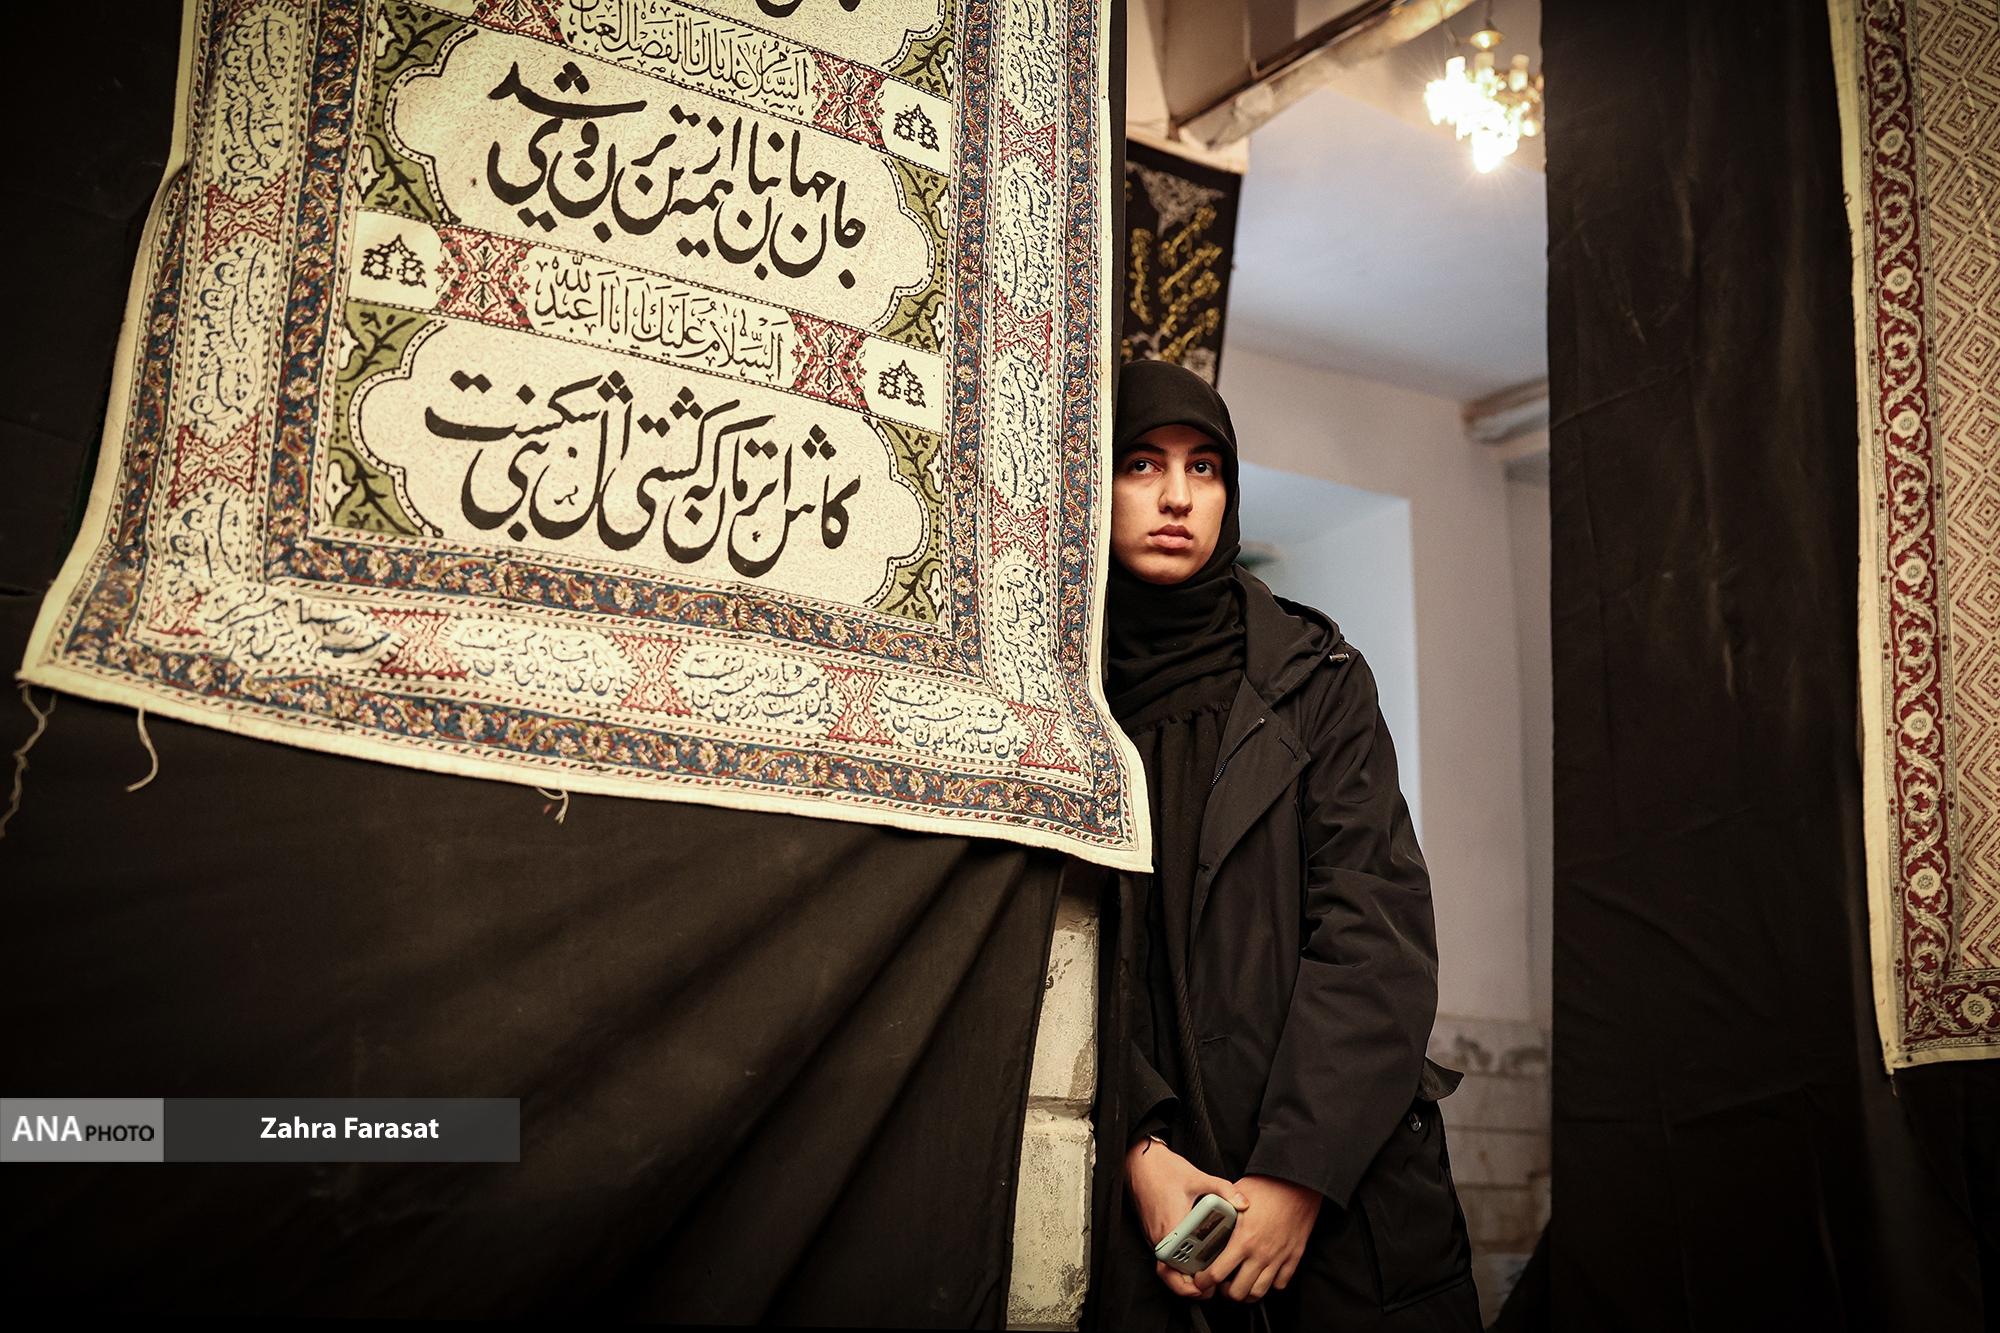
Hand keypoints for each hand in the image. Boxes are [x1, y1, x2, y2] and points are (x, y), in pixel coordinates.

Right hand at [1124, 1136, 1249, 1300]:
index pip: (1174, 1270)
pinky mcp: (1153, 1232)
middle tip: (1208, 1288)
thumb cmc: (1165, 1170)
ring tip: (1204, 1275)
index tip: (1207, 1287)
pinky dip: (1178, 1262)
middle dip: (1188, 1287)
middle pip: (1170, 1275)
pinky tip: (1194, 1257)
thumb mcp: (1198, 1178)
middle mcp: (1160, 1237)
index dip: (1189, 1284)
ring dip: (1183, 1275)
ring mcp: (1154, 1236)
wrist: (1140, 1162)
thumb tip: (1244, 1204)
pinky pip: (1165, 1255)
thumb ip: (1224, 1190)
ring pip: (1167, 1267)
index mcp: (1170, 1229)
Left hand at [1193, 1174, 1320, 1303]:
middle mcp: (1260, 1254)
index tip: (1201, 1280)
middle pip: (1238, 1292)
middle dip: (1225, 1292)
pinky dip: (1270, 1284)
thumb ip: (1221, 1211)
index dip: (1204, 1281)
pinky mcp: (1293, 1257)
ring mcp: (1278, 1258)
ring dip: (1246, 1293)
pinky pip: (1280, 1284)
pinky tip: (1262, 1274)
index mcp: (1243, 1240)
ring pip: (1259, 1293)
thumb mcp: (1235, 1196)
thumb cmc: (1267, 1186)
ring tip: (1240, 1283)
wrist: (1297, 1184)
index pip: (1217, 1273)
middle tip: (1221, 1284)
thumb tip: (1204, 1217)